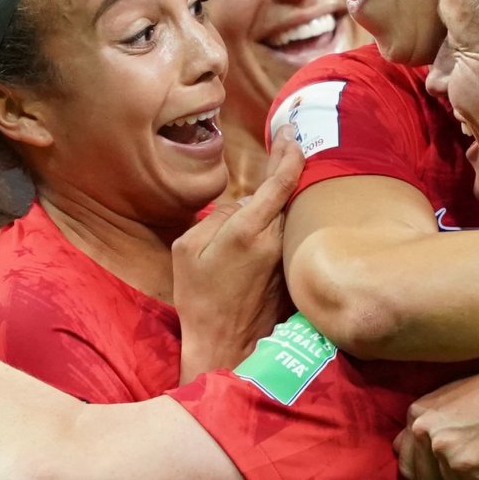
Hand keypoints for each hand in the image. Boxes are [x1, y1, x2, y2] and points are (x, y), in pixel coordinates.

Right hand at [174, 130, 300, 377]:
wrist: (226, 345)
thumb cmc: (199, 298)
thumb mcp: (186, 251)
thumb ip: (215, 218)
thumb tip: (241, 205)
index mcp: (248, 231)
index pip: (281, 182)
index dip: (289, 153)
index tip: (291, 134)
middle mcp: (275, 241)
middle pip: (292, 193)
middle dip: (289, 167)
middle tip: (287, 141)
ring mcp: (287, 257)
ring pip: (292, 213)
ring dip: (287, 195)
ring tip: (279, 176)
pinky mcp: (291, 270)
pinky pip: (291, 234)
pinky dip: (287, 219)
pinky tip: (278, 216)